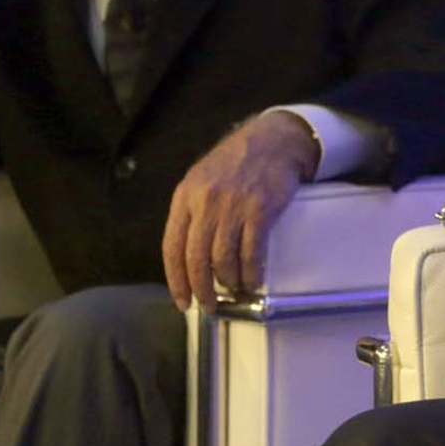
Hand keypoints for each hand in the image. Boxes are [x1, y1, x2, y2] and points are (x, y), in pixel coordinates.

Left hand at [161, 111, 319, 310]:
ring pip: (224, 260)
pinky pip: (251, 253)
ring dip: (229, 283)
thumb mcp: (202, 179)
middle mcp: (205, 203)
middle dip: (202, 289)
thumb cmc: (235, 163)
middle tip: (210, 305)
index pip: (172, 248)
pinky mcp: (260, 210)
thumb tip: (188, 256)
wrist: (272, 140)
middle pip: (197, 259)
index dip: (176, 280)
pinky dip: (251, 273)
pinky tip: (253, 280)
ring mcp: (233, 206)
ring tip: (235, 291)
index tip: (183, 301)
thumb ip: (192, 212)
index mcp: (185, 197)